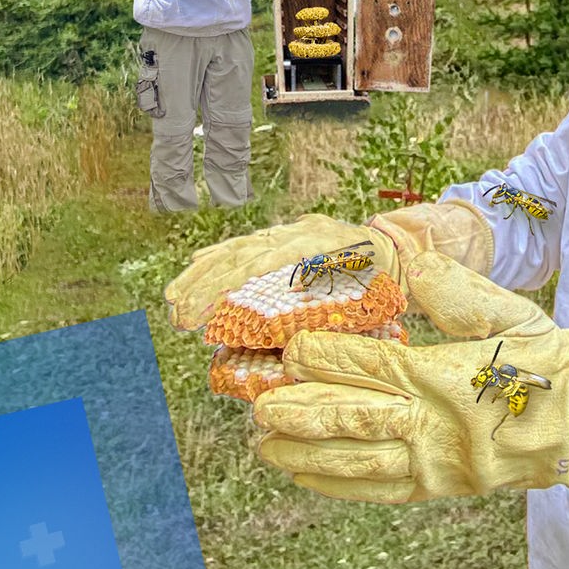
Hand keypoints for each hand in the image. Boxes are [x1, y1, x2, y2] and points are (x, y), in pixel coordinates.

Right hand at [164, 214, 376, 330]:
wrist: (396, 247)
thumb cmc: (383, 277)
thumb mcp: (364, 294)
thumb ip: (326, 307)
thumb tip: (287, 337)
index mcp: (312, 244)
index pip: (257, 265)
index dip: (224, 289)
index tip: (200, 315)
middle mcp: (293, 233)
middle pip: (236, 257)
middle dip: (201, 287)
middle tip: (177, 317)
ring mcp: (285, 232)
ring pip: (234, 250)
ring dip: (200, 274)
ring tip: (172, 299)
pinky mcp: (282, 236)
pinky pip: (243, 245)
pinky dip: (216, 256)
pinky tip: (194, 264)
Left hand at [255, 251, 568, 501]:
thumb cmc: (552, 362)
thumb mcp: (509, 312)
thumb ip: (456, 288)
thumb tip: (410, 254)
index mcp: (448, 375)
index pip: (374, 366)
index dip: (327, 359)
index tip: (290, 349)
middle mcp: (436, 424)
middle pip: (355, 418)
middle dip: (300, 411)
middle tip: (257, 405)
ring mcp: (438, 462)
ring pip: (359, 460)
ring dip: (306, 453)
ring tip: (264, 444)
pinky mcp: (444, 487)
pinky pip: (381, 491)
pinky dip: (338, 485)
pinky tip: (303, 474)